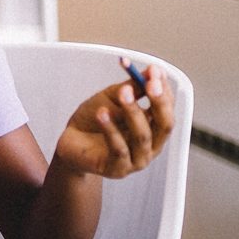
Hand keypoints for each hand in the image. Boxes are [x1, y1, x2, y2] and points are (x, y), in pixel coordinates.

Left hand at [53, 63, 175, 178]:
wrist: (70, 142)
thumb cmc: (94, 120)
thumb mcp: (113, 98)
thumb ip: (132, 87)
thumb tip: (152, 69)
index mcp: (154, 128)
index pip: (168, 108)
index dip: (163, 89)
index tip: (154, 70)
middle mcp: (151, 146)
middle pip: (165, 124)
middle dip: (159, 102)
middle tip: (149, 83)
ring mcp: (137, 160)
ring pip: (142, 136)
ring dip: (133, 111)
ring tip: (122, 92)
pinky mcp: (118, 169)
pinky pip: (119, 149)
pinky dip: (111, 129)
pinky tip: (102, 113)